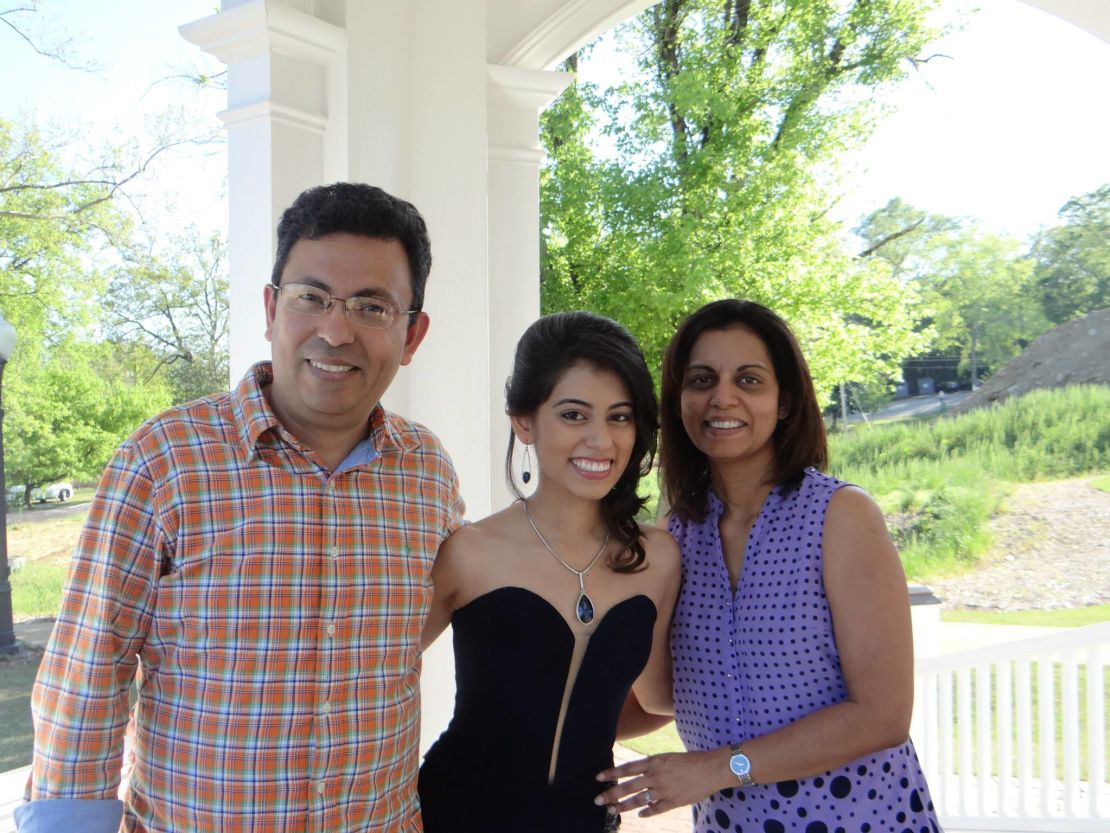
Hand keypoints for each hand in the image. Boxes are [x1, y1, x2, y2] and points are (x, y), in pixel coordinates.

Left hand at [594, 749, 725, 817]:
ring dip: (624, 806)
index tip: (599, 778)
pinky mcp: (673, 802)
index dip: (612, 773)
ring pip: (639, 800)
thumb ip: (653, 765)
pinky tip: (639, 815)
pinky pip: (656, 809)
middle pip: (628, 786)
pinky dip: (647, 812)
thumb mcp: (668, 757)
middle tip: (598, 800)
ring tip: (612, 810)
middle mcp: (656, 776)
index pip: (627, 768)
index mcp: (654, 762)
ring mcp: (664, 790)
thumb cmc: (691, 760)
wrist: (711, 768)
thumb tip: (640, 772)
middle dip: (612, 794)